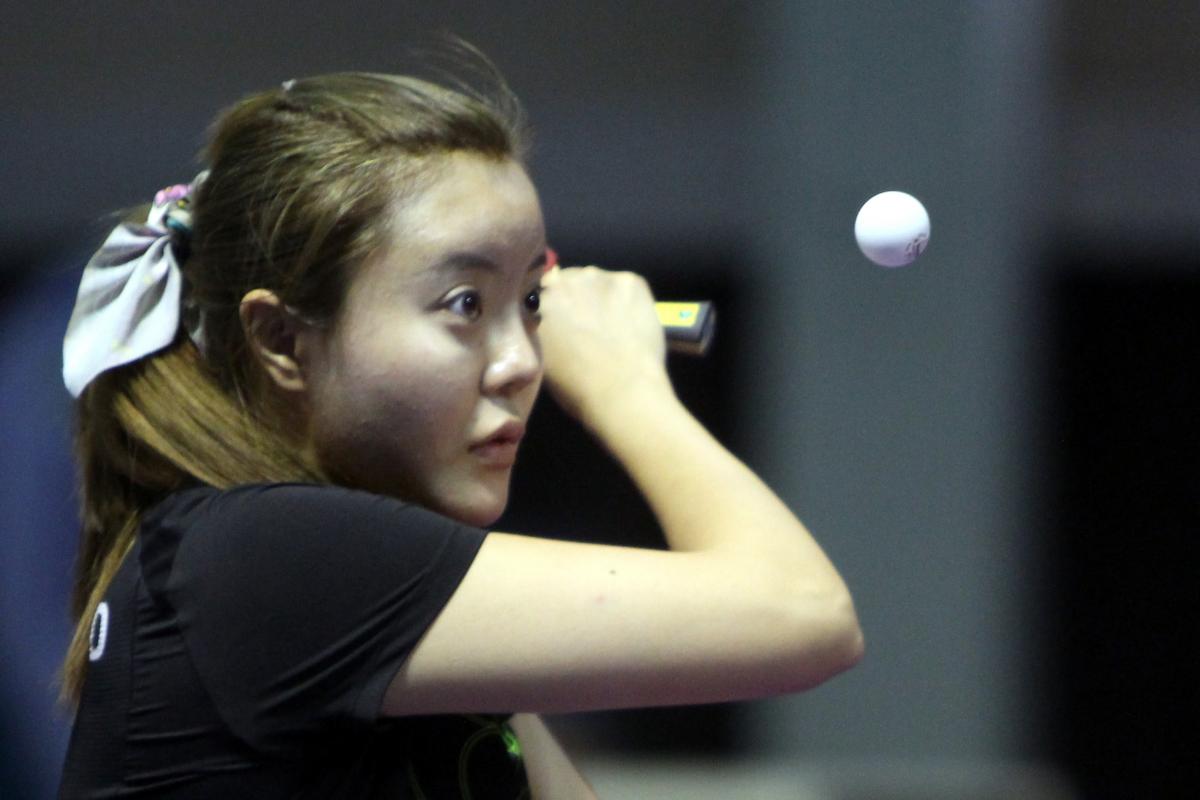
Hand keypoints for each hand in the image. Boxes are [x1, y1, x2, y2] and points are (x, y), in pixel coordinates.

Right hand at [538, 265, 671, 424]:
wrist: (623, 391)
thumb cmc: (575, 386)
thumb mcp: (540, 358)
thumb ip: (539, 330)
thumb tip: (548, 324)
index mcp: (538, 298)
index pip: (540, 289)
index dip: (552, 304)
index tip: (560, 319)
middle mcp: (566, 278)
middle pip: (570, 280)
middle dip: (576, 298)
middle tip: (586, 325)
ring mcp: (600, 276)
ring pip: (598, 281)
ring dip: (600, 297)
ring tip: (611, 326)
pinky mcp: (632, 280)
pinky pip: (626, 286)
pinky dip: (628, 301)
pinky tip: (631, 324)